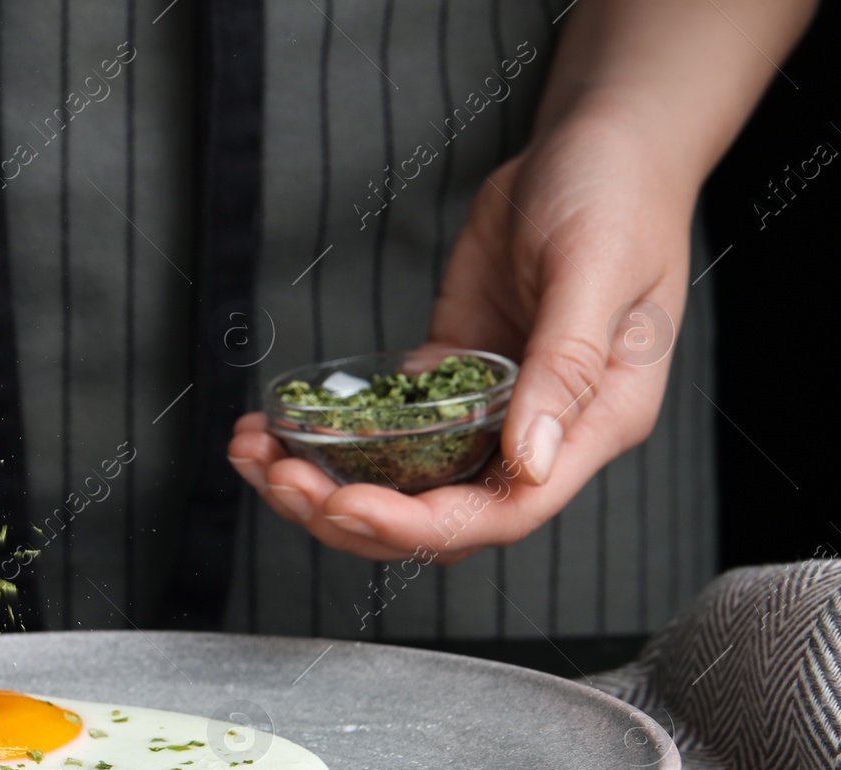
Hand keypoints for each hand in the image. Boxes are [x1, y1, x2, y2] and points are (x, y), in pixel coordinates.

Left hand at [229, 108, 692, 561]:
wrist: (598, 141)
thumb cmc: (620, 196)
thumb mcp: (597, 270)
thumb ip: (568, 365)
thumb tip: (529, 462)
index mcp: (595, 425)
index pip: (503, 513)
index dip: (418, 525)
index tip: (344, 505)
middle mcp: (539, 433)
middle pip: (438, 514)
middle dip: (349, 512)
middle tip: (278, 478)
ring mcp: (488, 408)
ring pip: (402, 480)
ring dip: (324, 482)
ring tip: (253, 455)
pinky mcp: (448, 374)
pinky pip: (385, 426)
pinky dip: (329, 435)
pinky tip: (270, 425)